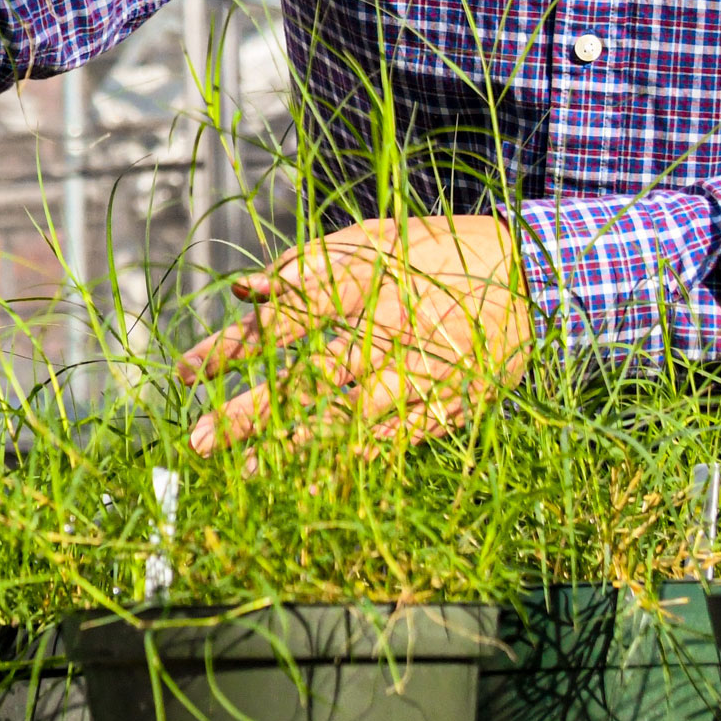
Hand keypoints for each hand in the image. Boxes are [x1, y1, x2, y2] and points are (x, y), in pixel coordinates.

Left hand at [173, 215, 533, 451]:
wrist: (533, 281)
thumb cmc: (438, 253)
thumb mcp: (376, 239)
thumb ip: (308, 263)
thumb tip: (245, 291)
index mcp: (371, 285)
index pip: (288, 319)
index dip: (235, 347)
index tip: (187, 373)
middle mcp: (393, 335)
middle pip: (309, 381)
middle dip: (250, 414)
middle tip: (198, 441)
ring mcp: (423, 378)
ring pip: (347, 422)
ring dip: (291, 450)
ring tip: (244, 473)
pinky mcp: (447, 408)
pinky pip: (389, 443)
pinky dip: (347, 463)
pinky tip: (308, 481)